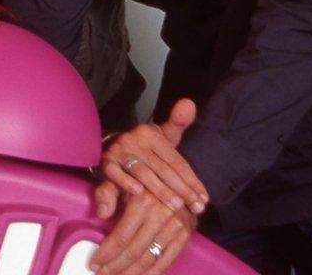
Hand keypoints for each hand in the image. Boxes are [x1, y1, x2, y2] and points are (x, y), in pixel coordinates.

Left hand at [91, 189, 197, 274]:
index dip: (106, 253)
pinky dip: (152, 273)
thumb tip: (100, 214)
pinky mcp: (185, 234)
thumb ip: (106, 193)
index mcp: (143, 202)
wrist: (172, 177)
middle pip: (134, 251)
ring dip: (131, 273)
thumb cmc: (137, 179)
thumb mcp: (118, 179)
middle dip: (115, 267)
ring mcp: (176, 227)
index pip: (122, 236)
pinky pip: (167, 260)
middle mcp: (162, 215)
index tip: (93, 263)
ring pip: (149, 258)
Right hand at [97, 99, 207, 216]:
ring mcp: (119, 152)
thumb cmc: (146, 147)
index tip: (205, 199)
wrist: (114, 147)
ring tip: (176, 206)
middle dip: (182, 190)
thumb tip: (189, 103)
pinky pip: (115, 174)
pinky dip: (126, 182)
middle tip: (197, 208)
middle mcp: (134, 140)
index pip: (176, 161)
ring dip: (160, 190)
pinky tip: (139, 193)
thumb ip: (178, 122)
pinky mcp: (106, 163)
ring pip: (143, 172)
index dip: (192, 181)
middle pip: (163, 169)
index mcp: (151, 134)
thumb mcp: (163, 135)